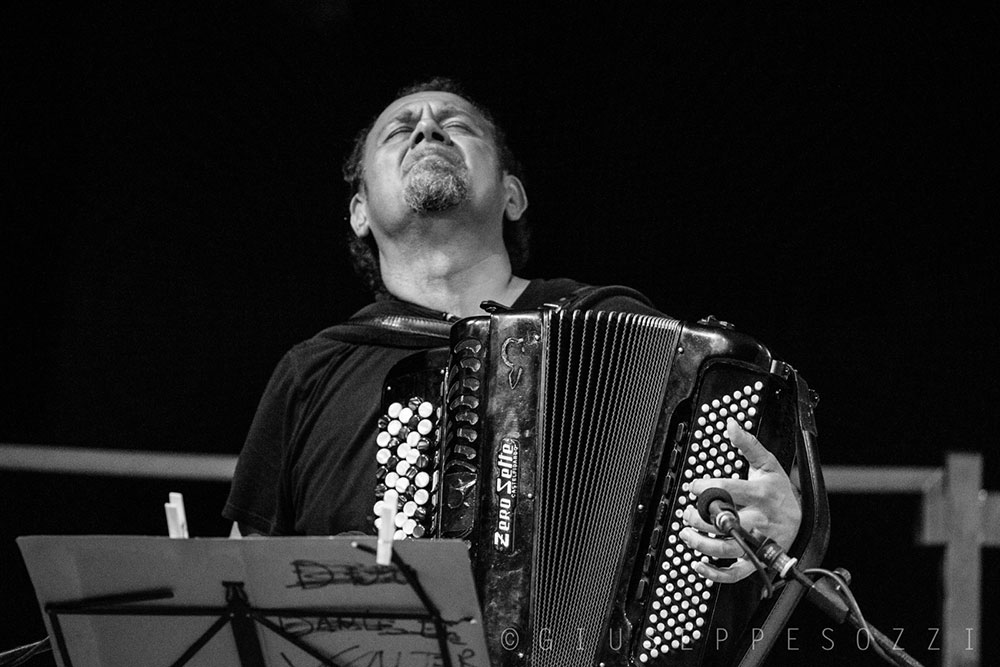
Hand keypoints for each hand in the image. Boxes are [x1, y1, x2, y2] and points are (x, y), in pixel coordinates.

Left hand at [678, 417, 800, 582]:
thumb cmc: (779, 490)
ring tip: (686, 534)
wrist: (804, 518)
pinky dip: (716, 574)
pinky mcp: (757, 560)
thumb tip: (731, 424)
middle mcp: (761, 520)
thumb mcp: (767, 463)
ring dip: (703, 544)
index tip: (692, 486)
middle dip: (702, 518)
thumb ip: (747, 445)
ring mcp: (759, 542)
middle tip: (687, 513)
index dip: (707, 487)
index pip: (731, 490)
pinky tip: (699, 565)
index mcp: (762, 494)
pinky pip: (736, 573)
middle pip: (728, 522)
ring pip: (729, 549)